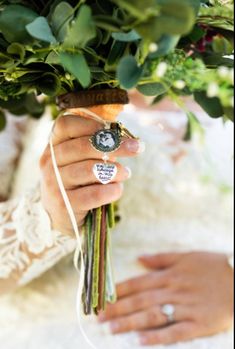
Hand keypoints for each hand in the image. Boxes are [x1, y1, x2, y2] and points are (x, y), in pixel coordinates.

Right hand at [40, 115, 143, 234]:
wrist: (62, 215)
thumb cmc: (78, 181)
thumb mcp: (80, 160)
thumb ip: (95, 145)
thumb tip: (125, 137)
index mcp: (53, 146)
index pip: (66, 125)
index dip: (91, 124)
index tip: (114, 130)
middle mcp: (50, 163)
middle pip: (82, 146)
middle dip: (115, 145)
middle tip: (136, 148)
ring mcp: (54, 184)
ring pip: (89, 169)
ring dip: (115, 170)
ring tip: (125, 173)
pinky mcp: (64, 205)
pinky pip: (94, 194)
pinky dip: (112, 190)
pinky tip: (117, 189)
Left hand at [99, 252, 233, 345]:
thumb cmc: (212, 266)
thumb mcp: (186, 256)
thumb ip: (161, 258)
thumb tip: (140, 258)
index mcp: (169, 275)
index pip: (137, 283)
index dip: (118, 291)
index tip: (101, 298)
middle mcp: (174, 291)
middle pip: (140, 301)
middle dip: (117, 308)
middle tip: (98, 317)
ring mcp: (186, 308)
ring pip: (153, 316)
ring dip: (131, 323)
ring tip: (112, 329)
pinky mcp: (198, 325)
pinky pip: (175, 333)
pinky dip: (158, 337)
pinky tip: (141, 342)